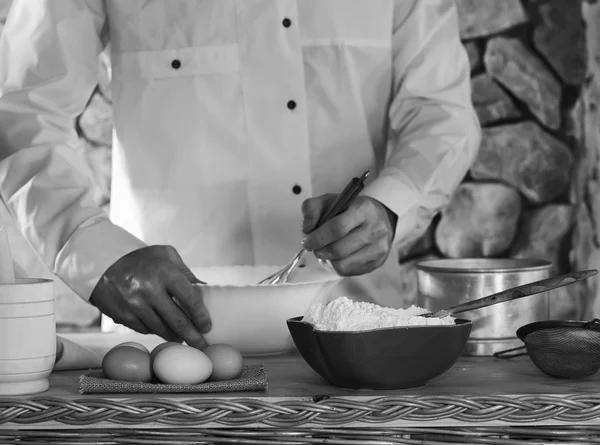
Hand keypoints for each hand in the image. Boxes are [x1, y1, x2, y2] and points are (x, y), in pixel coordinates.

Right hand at [89, 245, 210, 349]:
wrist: (104, 263)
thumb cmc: (142, 259)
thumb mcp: (167, 256)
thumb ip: (187, 274)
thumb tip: (206, 291)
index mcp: (165, 272)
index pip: (190, 299)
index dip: (201, 316)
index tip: (207, 327)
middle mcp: (150, 290)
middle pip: (177, 321)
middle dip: (193, 336)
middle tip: (202, 345)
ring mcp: (135, 305)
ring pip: (161, 329)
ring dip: (175, 336)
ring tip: (183, 338)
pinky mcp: (123, 316)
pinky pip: (146, 330)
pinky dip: (157, 331)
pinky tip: (164, 330)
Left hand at [301, 194, 396, 275]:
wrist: (380, 217)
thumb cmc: (351, 210)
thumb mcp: (329, 201)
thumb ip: (312, 209)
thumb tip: (307, 229)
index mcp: (363, 209)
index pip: (337, 228)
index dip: (317, 238)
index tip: (307, 242)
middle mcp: (375, 229)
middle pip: (339, 250)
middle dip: (320, 251)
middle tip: (315, 248)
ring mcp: (378, 248)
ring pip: (343, 265)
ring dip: (328, 261)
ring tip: (326, 252)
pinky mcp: (378, 262)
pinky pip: (349, 272)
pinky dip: (337, 266)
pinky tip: (336, 257)